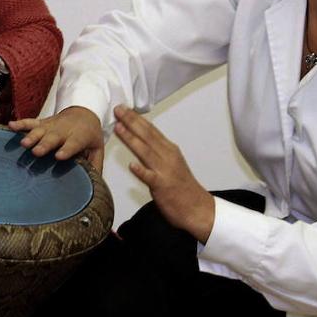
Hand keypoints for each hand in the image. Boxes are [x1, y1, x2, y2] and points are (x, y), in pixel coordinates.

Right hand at [10, 105, 104, 170]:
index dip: (66, 150)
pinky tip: (11, 126)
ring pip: (40, 130)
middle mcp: (64, 130)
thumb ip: (95, 166)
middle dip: (44, 144)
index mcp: (79, 137)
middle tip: (36, 152)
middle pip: (53, 137)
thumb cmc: (89, 135)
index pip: (73, 144)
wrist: (85, 112)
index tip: (59, 156)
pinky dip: (20, 124)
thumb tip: (95, 186)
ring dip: (31, 136)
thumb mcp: (97, 149)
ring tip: (23, 144)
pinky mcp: (42, 123)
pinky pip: (30, 122)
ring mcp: (52, 126)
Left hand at [113, 105, 214, 241]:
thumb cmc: (182, 187)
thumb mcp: (170, 163)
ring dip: (132, 139)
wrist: (198, 208)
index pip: (150, 130)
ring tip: (119, 128)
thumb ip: (156, 151)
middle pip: (147, 136)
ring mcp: (165, 171)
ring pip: (146, 152)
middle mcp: (167, 157)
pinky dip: (141, 171)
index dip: (136, 118)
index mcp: (169, 150)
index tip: (123, 108)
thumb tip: (140, 139)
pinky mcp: (163, 186)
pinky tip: (132, 165)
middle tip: (118, 110)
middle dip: (131, 121)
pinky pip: (150, 178)